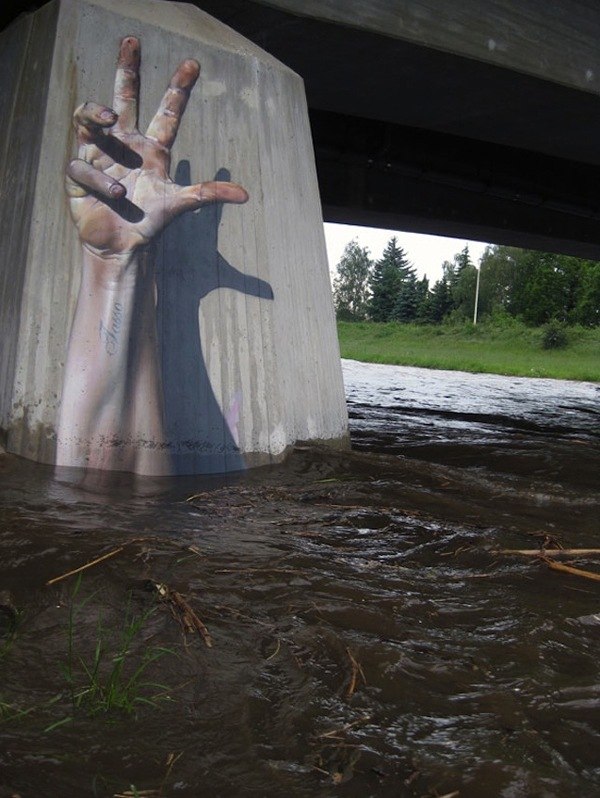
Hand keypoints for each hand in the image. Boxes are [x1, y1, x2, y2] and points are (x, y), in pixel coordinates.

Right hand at [65, 36, 247, 260]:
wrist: (122, 245)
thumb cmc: (151, 222)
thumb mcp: (181, 204)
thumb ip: (209, 194)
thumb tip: (246, 195)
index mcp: (152, 149)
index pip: (167, 112)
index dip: (179, 89)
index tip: (193, 63)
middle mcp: (126, 145)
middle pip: (125, 98)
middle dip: (127, 70)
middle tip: (131, 40)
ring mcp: (100, 155)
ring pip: (90, 119)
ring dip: (98, 114)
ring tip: (110, 119)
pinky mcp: (79, 173)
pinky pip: (82, 164)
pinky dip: (97, 177)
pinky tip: (113, 192)